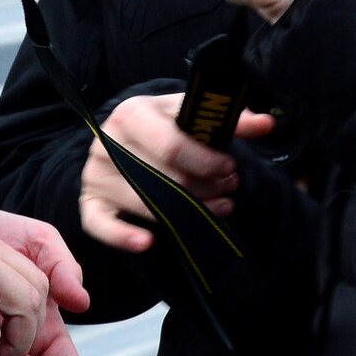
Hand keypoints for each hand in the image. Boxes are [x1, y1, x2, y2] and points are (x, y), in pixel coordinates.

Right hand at [79, 92, 273, 252]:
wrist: (124, 137)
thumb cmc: (163, 126)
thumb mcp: (189, 114)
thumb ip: (227, 119)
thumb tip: (266, 123)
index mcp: (132, 113)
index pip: (172, 146)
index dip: (207, 161)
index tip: (230, 167)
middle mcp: (107, 142)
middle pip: (164, 179)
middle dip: (205, 188)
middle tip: (228, 188)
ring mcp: (95, 174)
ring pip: (145, 205)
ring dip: (187, 213)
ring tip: (217, 206)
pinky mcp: (89, 201)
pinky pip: (100, 226)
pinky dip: (123, 237)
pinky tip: (148, 242)